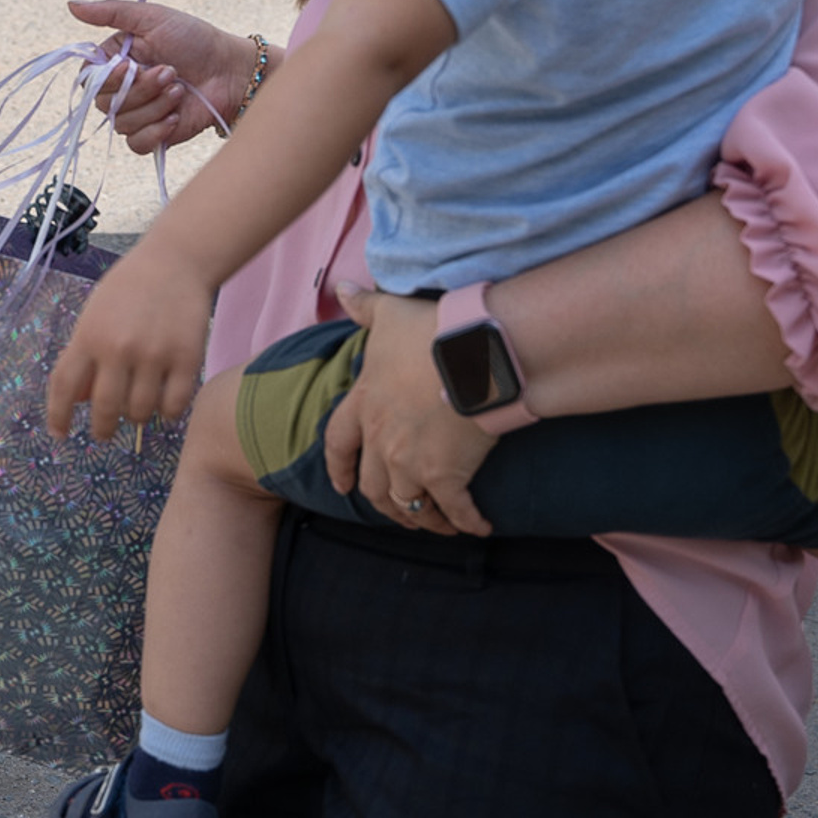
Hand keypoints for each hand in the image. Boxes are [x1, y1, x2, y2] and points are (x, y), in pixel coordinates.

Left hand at [44, 243, 212, 442]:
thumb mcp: (94, 316)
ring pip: (140, 412)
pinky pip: (174, 405)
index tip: (60, 434)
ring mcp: (154, 354)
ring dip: (136, 417)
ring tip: (137, 409)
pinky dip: (167, 413)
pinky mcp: (187, 358)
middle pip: (105, 409)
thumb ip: (83, 356)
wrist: (175, 262)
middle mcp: (119, 348)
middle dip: (101, 429)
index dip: (58, 416)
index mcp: (88, 336)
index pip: (64, 387)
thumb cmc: (128, 290)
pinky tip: (164, 406)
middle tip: (103, 433)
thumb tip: (77, 402)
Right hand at [68, 0, 263, 155]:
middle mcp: (121, 89)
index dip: (107, 78)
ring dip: (155, 106)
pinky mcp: (153, 135)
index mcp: (115, 61)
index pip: (89, 79)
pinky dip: (156, 130)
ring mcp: (137, 114)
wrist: (231, 71)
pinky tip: (176, 116)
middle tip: (170, 72)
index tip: (129, 66)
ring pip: (122, 123)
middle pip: (104, 104)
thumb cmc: (195, 39)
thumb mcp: (152, 17)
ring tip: (180, 89)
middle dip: (141, 89)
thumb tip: (71, 4)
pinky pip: (137, 144)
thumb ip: (111, 12)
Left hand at [322, 286, 494, 534]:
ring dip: (420, 517)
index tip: (341, 486)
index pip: (337, 443)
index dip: (338, 467)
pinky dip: (465, 523)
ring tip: (435, 523)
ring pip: (406, 504)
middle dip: (382, 502)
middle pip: (372, 484)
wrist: (473, 353)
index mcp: (364, 405)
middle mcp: (381, 440)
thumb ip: (365, 308)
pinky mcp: (447, 476)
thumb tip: (342, 290)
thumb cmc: (431, 330)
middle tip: (398, 511)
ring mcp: (410, 462)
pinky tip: (479, 528)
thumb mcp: (390, 313)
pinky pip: (454, 510)